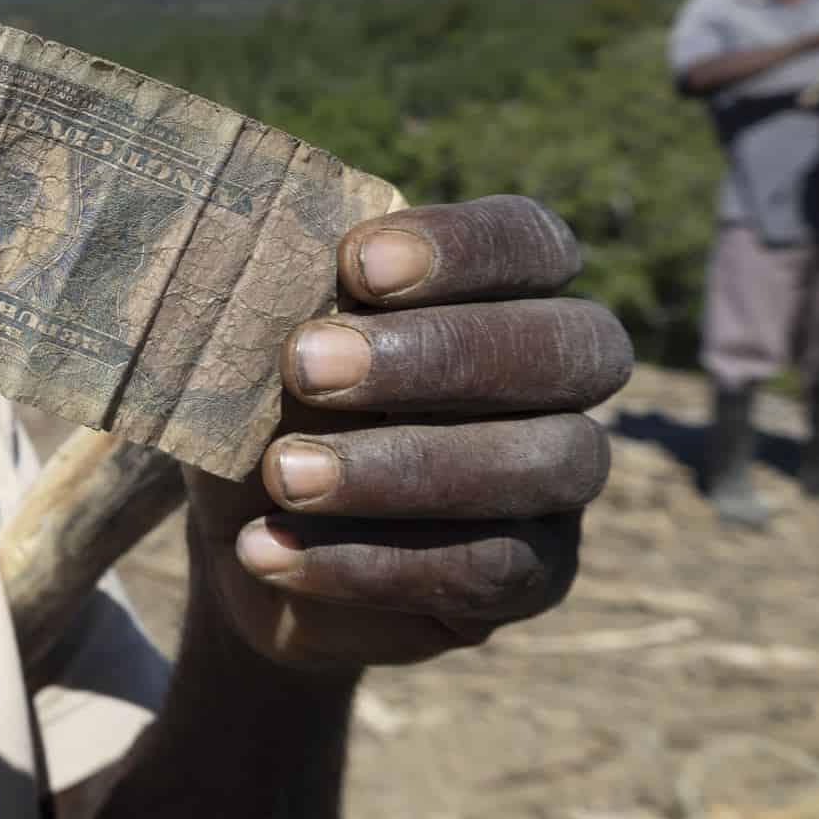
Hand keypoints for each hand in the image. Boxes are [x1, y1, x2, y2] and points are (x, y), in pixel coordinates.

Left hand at [189, 195, 631, 669]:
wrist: (248, 537)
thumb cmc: (262, 405)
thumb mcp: (251, 345)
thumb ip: (275, 295)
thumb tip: (254, 257)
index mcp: (503, 290)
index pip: (531, 241)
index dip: (464, 247)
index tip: (355, 264)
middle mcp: (557, 381)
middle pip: (569, 347)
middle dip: (435, 353)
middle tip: (302, 366)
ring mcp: (558, 483)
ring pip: (542, 464)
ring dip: (401, 467)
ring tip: (281, 475)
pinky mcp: (537, 577)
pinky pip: (487, 571)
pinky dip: (370, 563)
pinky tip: (272, 550)